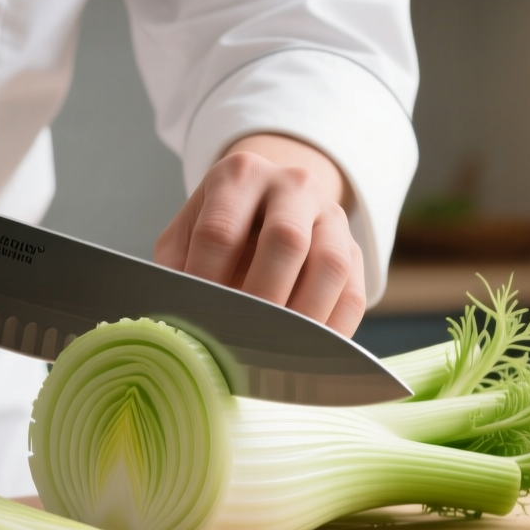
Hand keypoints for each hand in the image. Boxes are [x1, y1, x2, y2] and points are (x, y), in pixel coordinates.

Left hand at [155, 134, 364, 334]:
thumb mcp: (189, 229)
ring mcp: (331, 216)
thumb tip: (174, 317)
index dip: (206, 279)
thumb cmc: (223, 222)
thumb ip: (177, 265)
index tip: (195, 318)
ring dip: (303, 317)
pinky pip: (354, 294)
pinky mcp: (355, 250)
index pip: (221, 230)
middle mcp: (293, 186)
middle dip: (261, 297)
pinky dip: (333, 331)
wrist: (272, 198)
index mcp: (241, 176)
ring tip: (277, 352)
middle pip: (285, 240)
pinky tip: (309, 354)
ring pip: (329, 266)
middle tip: (240, 339)